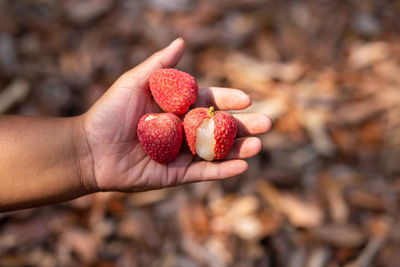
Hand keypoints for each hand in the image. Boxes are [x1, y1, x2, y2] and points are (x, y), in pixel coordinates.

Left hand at [79, 38, 271, 191]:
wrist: (90, 149)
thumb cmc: (109, 112)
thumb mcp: (134, 82)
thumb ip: (160, 65)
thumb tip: (181, 40)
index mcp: (177, 108)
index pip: (209, 102)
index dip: (228, 100)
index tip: (247, 99)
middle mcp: (183, 130)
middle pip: (219, 128)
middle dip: (243, 126)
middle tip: (267, 124)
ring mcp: (182, 154)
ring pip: (216, 151)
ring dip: (239, 149)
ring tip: (259, 145)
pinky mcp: (176, 175)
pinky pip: (203, 173)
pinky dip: (223, 171)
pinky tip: (242, 166)